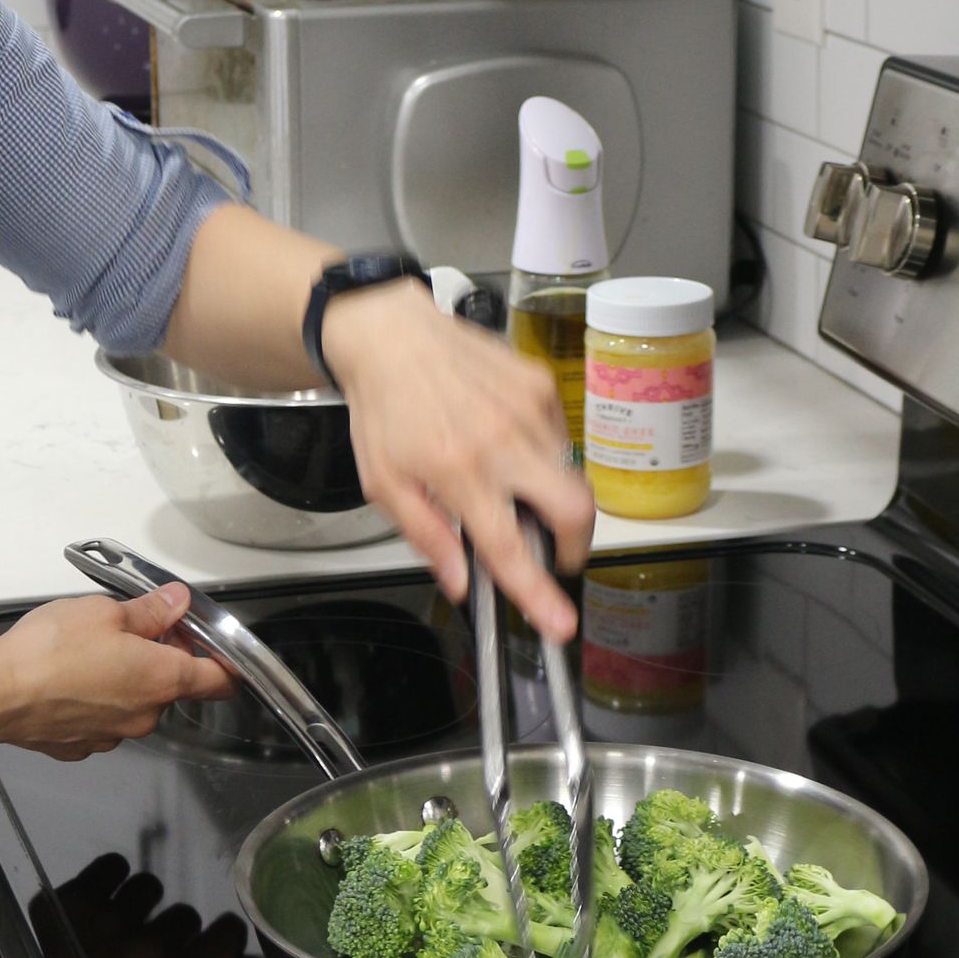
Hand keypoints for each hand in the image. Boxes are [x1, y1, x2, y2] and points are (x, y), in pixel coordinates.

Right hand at [0, 582, 230, 760]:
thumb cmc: (48, 652)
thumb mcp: (105, 611)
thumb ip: (150, 610)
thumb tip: (176, 602)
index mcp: (161, 679)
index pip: (219, 681)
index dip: (223, 661)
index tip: (216, 646)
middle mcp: (145, 716)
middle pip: (171, 686)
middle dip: (159, 657)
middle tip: (132, 628)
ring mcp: (113, 735)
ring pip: (134, 703)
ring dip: (125, 679)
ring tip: (90, 651)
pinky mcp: (83, 745)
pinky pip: (103, 718)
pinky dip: (96, 699)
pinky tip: (70, 678)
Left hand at [31, 853, 247, 957]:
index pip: (227, 932)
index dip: (218, 937)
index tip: (204, 946)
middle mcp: (143, 950)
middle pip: (185, 914)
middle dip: (169, 931)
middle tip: (143, 952)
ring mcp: (104, 921)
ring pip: (149, 885)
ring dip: (138, 904)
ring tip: (117, 927)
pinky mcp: (71, 899)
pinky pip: (112, 865)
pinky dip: (108, 881)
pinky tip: (99, 904)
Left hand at [321, 283, 591, 639]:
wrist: (391, 334)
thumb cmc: (384, 408)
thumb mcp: (384, 484)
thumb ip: (427, 536)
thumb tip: (462, 582)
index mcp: (456, 471)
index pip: (508, 547)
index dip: (538, 592)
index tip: (560, 623)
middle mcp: (500, 440)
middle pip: (573, 509)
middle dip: (574, 546)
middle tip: (554, 554)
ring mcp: (528, 409)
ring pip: (571, 475)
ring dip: (550, 494)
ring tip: (507, 478)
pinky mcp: (542, 384)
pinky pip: (562, 437)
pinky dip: (544, 454)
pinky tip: (506, 440)